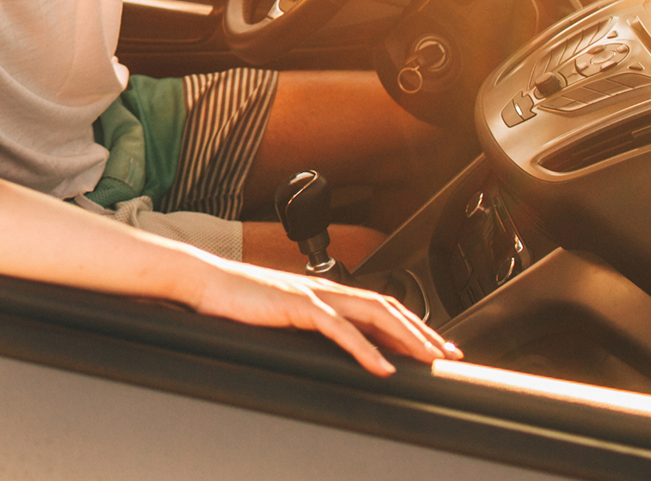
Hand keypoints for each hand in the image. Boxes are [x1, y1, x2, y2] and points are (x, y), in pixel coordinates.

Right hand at [193, 261, 459, 375]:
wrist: (203, 282)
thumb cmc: (235, 302)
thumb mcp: (279, 315)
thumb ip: (306, 325)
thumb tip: (326, 345)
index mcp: (322, 291)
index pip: (378, 305)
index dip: (410, 324)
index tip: (433, 345)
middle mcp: (323, 288)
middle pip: (386, 307)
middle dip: (421, 331)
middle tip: (448, 354)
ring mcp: (312, 294)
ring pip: (372, 313)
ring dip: (405, 337)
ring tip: (428, 359)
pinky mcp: (296, 305)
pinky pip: (339, 328)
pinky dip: (365, 348)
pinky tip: (382, 367)